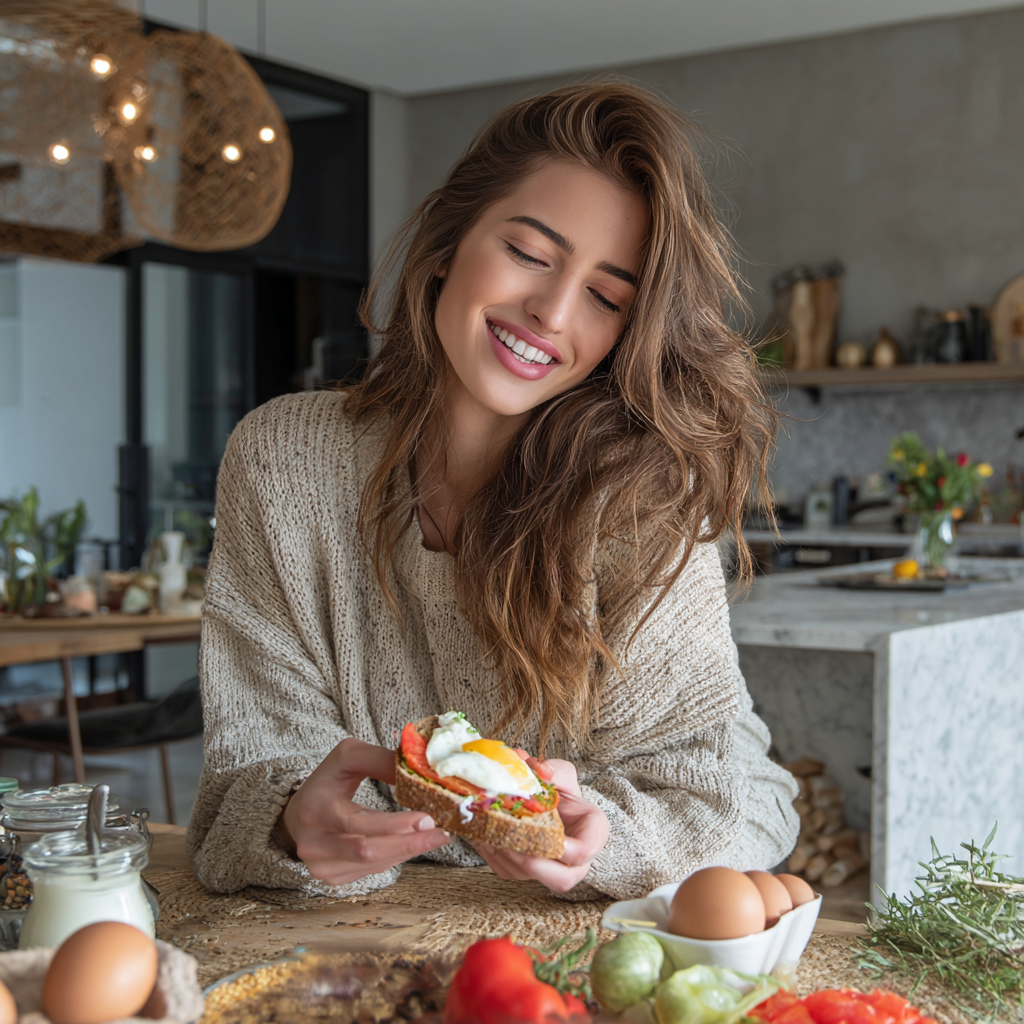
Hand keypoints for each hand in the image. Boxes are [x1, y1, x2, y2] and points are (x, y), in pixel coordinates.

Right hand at [280, 737, 449, 886]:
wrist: (298, 814)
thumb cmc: (328, 781)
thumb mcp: (348, 757)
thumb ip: (379, 760)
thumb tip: (416, 772)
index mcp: (315, 809)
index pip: (357, 824)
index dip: (394, 825)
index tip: (426, 819)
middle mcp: (313, 843)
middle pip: (368, 851)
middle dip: (409, 843)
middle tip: (441, 833)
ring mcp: (320, 866)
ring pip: (374, 864)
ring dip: (408, 850)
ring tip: (435, 836)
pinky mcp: (332, 878)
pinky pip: (372, 871)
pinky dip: (396, 856)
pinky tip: (412, 843)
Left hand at [474, 753, 608, 893]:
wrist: (551, 804)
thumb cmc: (561, 791)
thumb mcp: (563, 774)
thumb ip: (556, 770)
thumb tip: (540, 769)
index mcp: (592, 835)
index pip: (582, 852)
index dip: (563, 849)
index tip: (541, 831)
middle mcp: (577, 861)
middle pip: (561, 880)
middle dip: (532, 864)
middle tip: (510, 843)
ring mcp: (553, 870)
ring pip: (532, 878)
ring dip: (508, 859)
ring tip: (490, 835)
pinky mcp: (529, 873)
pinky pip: (512, 874)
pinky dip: (495, 858)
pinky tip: (485, 838)